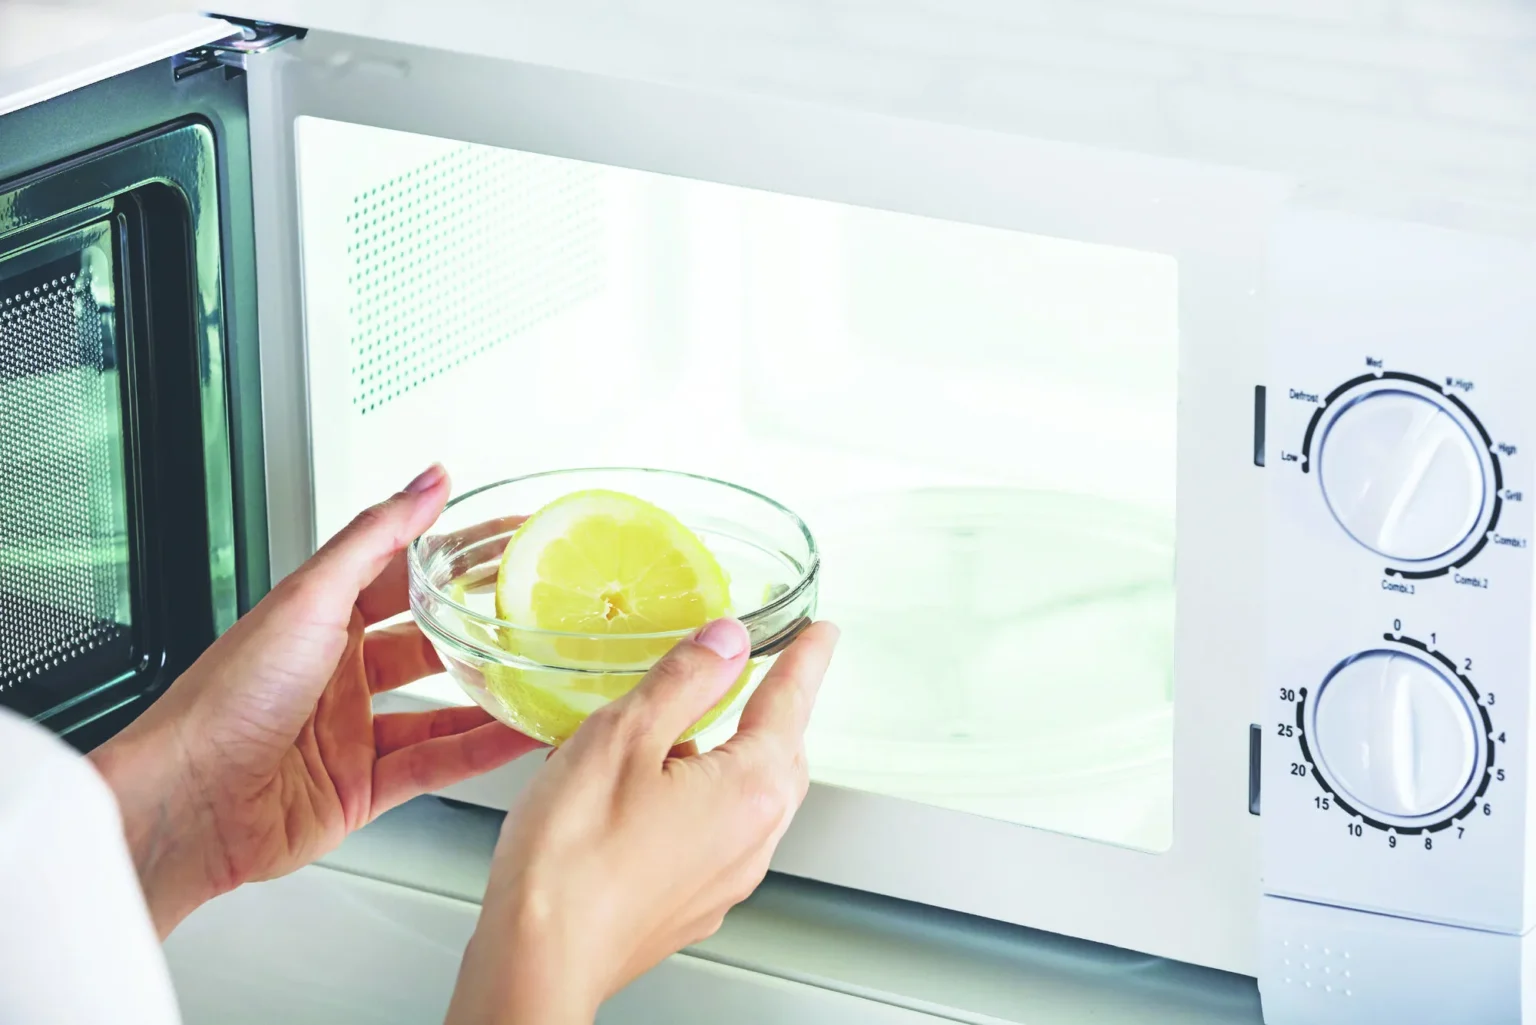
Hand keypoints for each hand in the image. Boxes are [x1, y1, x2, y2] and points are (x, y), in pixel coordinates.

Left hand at [91, 465, 543, 935]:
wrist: (189, 800)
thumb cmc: (226, 696)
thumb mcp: (310, 598)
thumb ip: (375, 538)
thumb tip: (425, 482)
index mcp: (317, 620)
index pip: (400, 574)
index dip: (453, 556)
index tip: (505, 539)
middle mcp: (335, 673)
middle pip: (425, 642)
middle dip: (478, 628)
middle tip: (535, 612)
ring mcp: (350, 732)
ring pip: (440, 707)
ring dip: (489, 695)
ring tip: (540, 678)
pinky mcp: (362, 788)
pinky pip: (437, 762)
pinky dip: (482, 751)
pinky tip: (519, 737)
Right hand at [445, 617, 839, 1024]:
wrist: (538, 959)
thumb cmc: (572, 857)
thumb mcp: (623, 736)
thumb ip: (683, 680)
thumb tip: (726, 641)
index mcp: (748, 789)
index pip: (790, 703)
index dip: (805, 660)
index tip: (820, 633)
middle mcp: (752, 839)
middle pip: (781, 755)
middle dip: (776, 710)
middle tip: (768, 672)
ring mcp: (725, 879)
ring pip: (749, 798)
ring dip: (734, 756)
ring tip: (689, 727)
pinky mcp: (692, 904)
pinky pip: (718, 835)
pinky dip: (704, 798)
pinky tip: (654, 791)